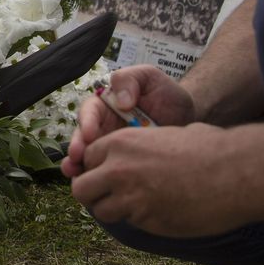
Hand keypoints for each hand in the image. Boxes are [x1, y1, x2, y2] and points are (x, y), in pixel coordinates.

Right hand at [61, 65, 193, 178]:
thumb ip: (130, 79)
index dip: (86, 123)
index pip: (89, 112)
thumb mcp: (149, 77)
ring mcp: (111, 146)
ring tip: (76, 175)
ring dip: (79, 166)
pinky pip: (106, 171)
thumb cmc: (166, 94)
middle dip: (77, 148)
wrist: (188, 117)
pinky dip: (99, 180)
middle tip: (78, 158)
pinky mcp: (121, 163)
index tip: (90, 135)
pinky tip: (96, 188)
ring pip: (88, 157)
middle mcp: (103, 126)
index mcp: (105, 104)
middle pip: (83, 137)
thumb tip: (120, 101)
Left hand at [68, 122, 251, 236]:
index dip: (95, 167)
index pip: (87, 158)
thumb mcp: (165, 134)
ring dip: (113, 210)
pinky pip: (131, 223)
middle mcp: (118, 171)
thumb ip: (139, 146)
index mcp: (120, 143)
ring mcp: (132, 200)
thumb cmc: (208, 148)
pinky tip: (160, 211)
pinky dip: (140, 220)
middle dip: (92, 193)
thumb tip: (130, 155)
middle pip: (81, 189)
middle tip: (109, 195)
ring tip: (136, 205)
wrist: (237, 173)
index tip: (106, 174)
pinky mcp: (148, 223)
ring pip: (101, 211)